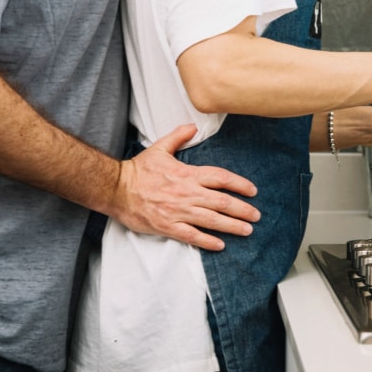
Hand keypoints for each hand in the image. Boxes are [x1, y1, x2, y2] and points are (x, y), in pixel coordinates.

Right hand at [111, 124, 259, 250]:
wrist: (114, 188)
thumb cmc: (138, 170)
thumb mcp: (159, 148)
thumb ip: (178, 136)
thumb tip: (193, 126)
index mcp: (187, 174)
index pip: (221, 178)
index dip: (239, 184)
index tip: (253, 190)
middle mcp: (186, 193)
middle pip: (222, 201)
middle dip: (242, 209)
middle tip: (256, 215)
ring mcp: (177, 211)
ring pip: (211, 220)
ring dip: (232, 226)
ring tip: (247, 230)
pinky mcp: (167, 226)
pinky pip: (191, 236)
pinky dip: (207, 241)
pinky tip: (221, 245)